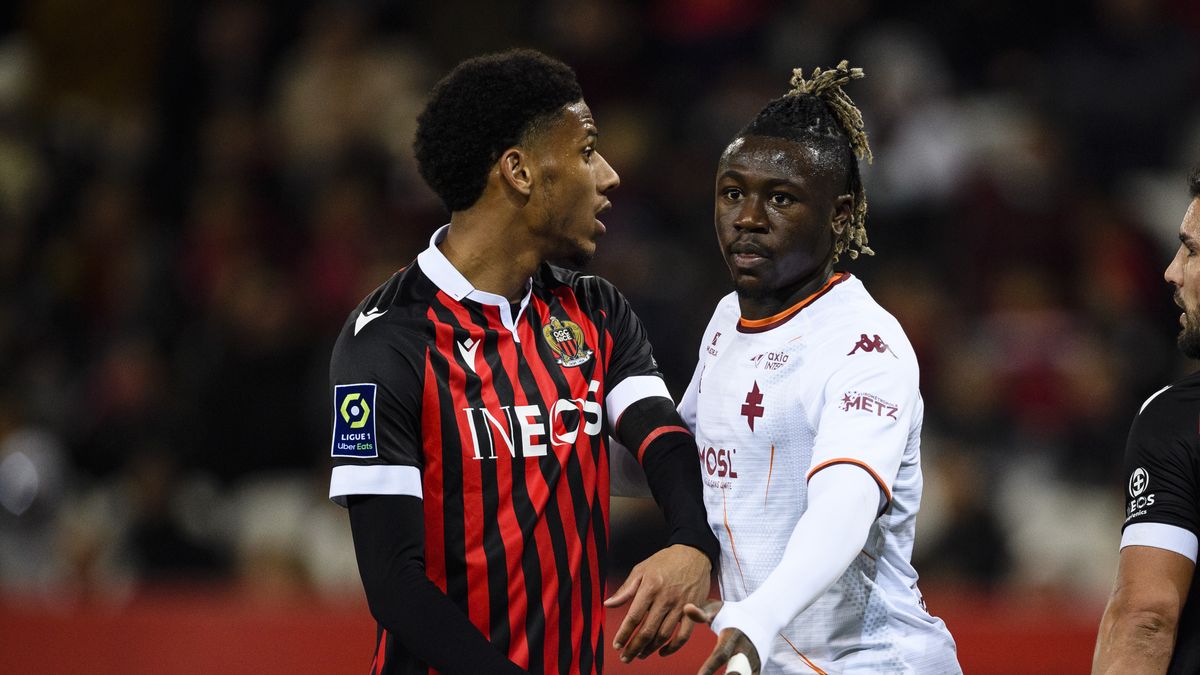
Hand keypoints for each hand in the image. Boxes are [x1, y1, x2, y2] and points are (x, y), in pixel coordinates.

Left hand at [603, 544, 711, 661]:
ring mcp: (681, 606)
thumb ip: (625, 589)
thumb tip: (608, 604)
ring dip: (650, 649)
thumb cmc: (664, 561)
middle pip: (648, 630)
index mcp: (650, 587)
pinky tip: (662, 651)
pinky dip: (673, 647)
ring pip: (664, 635)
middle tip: (625, 658)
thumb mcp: (641, 569)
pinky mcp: (694, 610)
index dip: (624, 633)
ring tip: (640, 655)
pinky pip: (683, 635)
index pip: (634, 616)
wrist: (693, 553)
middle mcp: (666, 598)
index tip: (617, 645)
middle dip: (634, 647)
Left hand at [683, 600, 761, 674]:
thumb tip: (686, 607)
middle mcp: (744, 650)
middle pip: (738, 671)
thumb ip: (701, 613)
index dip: (710, 667)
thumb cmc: (733, 614)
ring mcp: (753, 661)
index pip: (720, 654)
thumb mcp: (717, 609)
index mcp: (733, 636)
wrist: (762, 617)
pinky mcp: (757, 668)